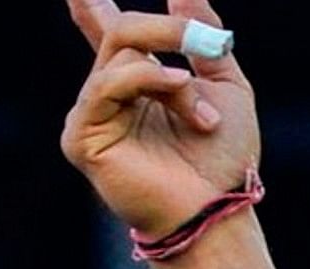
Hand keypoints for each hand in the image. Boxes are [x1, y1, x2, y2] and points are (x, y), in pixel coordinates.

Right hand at [58, 0, 259, 239]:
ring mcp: (92, 113)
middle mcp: (109, 93)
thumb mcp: (227, 87)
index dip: (90, 6)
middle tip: (206, 44)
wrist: (218, 209)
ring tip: (205, 118)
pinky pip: (107, 84)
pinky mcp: (82, 135)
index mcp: (139, 81)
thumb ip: (204, 39)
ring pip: (123, 55)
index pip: (107, 30)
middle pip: (122, 31)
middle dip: (168, 32)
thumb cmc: (225, 159)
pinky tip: (180, 92)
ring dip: (177, 81)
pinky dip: (147, 80)